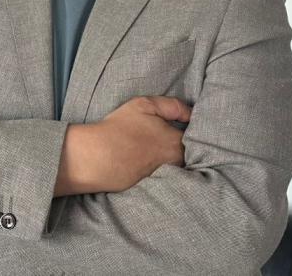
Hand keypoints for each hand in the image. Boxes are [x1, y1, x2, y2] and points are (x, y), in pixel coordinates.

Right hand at [55, 95, 190, 195]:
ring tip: (153, 148)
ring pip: (174, 165)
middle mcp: (174, 163)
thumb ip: (173, 106)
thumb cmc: (120, 128)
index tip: (182, 124)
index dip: (189, 128)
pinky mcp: (150, 187)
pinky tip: (144, 160)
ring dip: (169, 158)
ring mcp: (163, 177)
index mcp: (177, 142)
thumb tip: (190, 114)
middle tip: (165, 136)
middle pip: (187, 153)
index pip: (195, 136)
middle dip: (182, 145)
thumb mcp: (145, 105)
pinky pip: (162, 177)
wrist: (96, 157)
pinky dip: (158, 169)